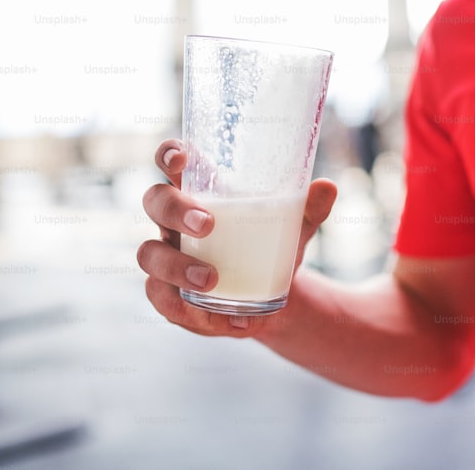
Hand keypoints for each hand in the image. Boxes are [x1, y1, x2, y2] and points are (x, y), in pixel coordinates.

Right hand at [136, 139, 336, 335]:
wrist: (269, 297)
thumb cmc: (270, 246)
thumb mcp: (293, 228)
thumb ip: (308, 208)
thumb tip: (327, 187)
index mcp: (199, 192)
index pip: (171, 161)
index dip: (168, 154)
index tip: (181, 159)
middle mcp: (173, 221)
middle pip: (154, 202)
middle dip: (175, 210)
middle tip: (207, 224)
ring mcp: (166, 257)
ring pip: (147, 254)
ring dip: (177, 266)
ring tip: (211, 280)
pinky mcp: (169, 297)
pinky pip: (163, 302)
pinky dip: (193, 313)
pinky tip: (228, 321)